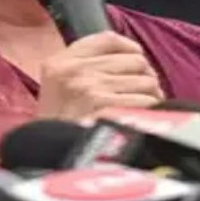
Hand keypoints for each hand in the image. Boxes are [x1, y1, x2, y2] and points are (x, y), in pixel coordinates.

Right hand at [36, 32, 163, 121]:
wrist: (48, 161)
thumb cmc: (57, 130)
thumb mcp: (57, 90)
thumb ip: (84, 68)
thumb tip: (133, 57)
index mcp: (60, 63)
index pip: (107, 39)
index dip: (130, 47)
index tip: (137, 58)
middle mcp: (75, 71)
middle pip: (133, 59)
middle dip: (145, 76)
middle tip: (142, 93)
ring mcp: (90, 88)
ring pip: (145, 80)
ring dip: (152, 95)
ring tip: (143, 108)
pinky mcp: (106, 108)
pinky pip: (147, 101)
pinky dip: (151, 111)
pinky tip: (142, 120)